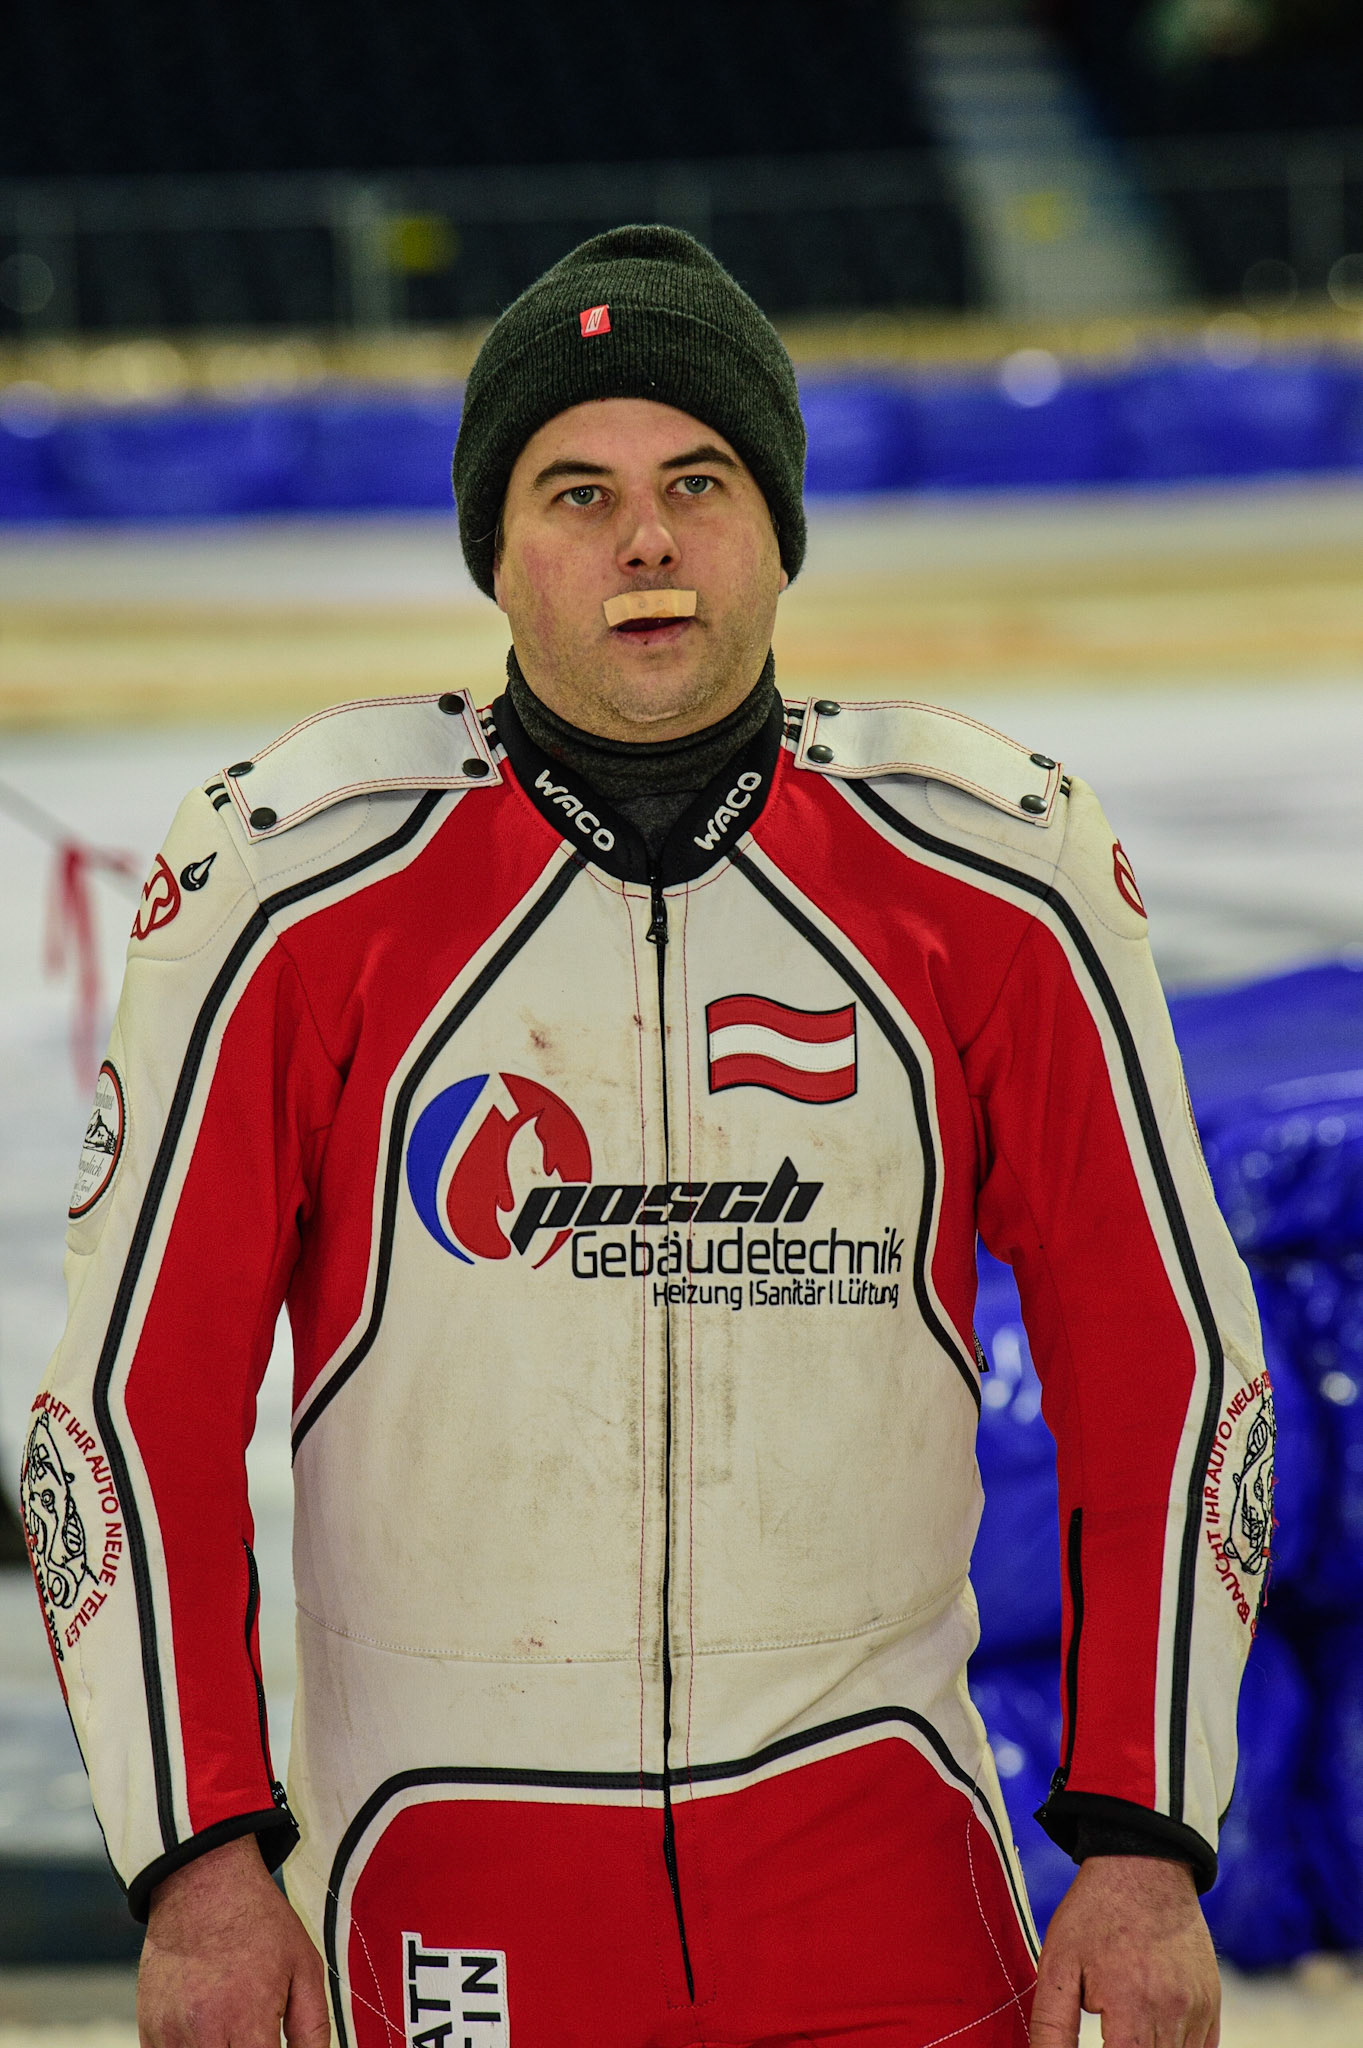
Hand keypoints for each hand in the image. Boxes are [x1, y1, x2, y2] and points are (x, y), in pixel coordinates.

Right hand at [138, 1832, 328, 2047]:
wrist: (203, 1884)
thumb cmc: (258, 1922)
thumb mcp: (305, 1967)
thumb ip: (313, 2030)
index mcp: (247, 2019)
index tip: (273, 2045)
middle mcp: (203, 2034)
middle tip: (252, 2035)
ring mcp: (170, 2035)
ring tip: (232, 2028)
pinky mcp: (149, 2031)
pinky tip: (208, 2032)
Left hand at [1029, 1856, 1218, 2047]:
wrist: (1144, 1868)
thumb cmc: (1095, 1913)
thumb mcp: (1058, 1964)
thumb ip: (1052, 2026)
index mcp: (1131, 2007)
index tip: (1099, 2041)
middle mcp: (1173, 2014)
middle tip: (1109, 2033)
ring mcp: (1198, 2010)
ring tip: (1124, 2028)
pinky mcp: (1211, 2004)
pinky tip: (1151, 2032)